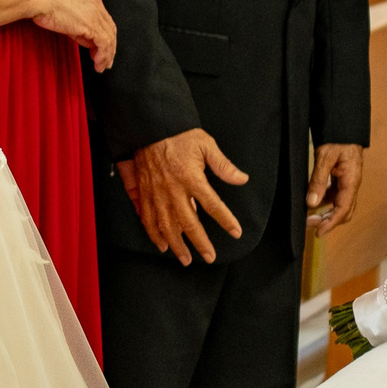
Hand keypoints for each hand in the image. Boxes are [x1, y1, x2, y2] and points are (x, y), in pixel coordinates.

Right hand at [21, 0, 115, 72]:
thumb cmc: (43, 0)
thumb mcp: (65, 11)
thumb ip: (77, 24)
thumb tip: (85, 38)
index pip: (104, 20)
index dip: (104, 36)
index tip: (100, 48)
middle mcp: (96, 5)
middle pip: (110, 29)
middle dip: (109, 48)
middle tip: (105, 61)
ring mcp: (95, 15)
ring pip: (109, 38)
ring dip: (106, 55)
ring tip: (101, 66)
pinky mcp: (91, 25)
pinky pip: (104, 44)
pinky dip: (103, 56)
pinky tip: (97, 63)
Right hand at [125, 130, 248, 265]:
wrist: (149, 128)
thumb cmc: (179, 135)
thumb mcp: (205, 145)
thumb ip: (223, 165)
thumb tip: (242, 179)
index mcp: (191, 178)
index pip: (213, 205)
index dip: (226, 220)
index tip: (236, 232)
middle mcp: (173, 190)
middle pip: (189, 223)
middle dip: (200, 243)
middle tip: (209, 257)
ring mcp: (157, 194)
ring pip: (166, 226)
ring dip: (176, 245)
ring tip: (185, 259)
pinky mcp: (144, 194)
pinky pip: (147, 219)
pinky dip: (153, 234)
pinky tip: (161, 245)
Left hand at [307, 142, 364, 231]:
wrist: (344, 128)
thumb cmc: (337, 139)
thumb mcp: (325, 158)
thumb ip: (318, 180)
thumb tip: (312, 203)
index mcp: (351, 181)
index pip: (343, 209)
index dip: (331, 223)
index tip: (319, 232)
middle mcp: (351, 185)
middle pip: (343, 212)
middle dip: (327, 221)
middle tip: (309, 225)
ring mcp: (347, 183)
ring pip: (338, 205)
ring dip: (325, 213)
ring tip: (308, 217)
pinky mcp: (341, 180)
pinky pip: (334, 196)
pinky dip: (324, 203)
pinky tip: (312, 203)